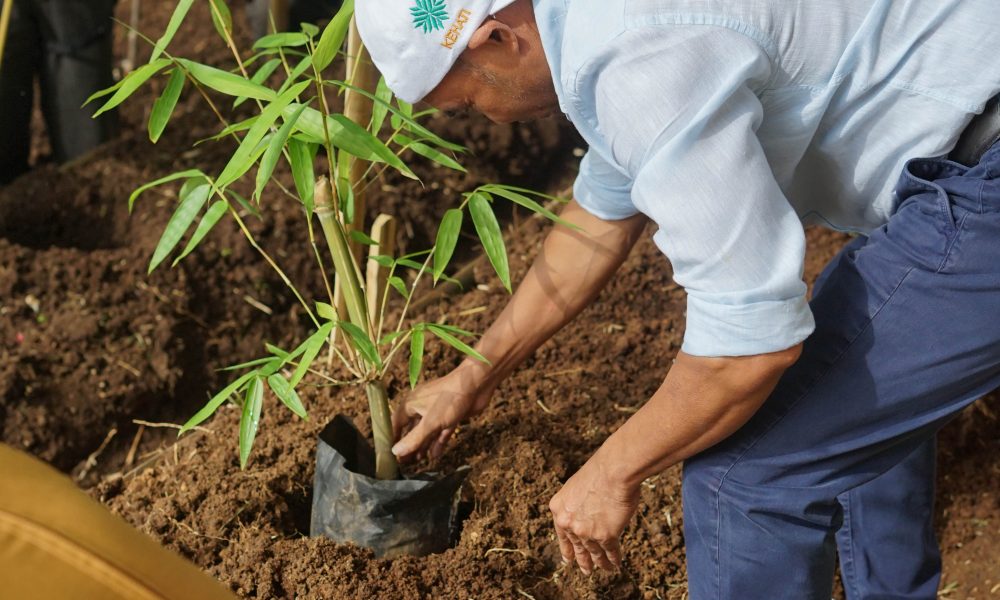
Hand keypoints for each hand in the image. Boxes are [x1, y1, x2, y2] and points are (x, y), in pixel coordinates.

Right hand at [391, 363, 495, 461]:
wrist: (476, 385)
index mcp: (411, 404)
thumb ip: (413, 439)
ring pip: (427, 431)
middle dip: (409, 445)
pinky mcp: (450, 416)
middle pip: (411, 429)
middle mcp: (421, 407)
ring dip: (423, 445)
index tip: (389, 454)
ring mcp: (437, 411)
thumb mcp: (430, 423)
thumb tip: (395, 452)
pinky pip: (441, 431)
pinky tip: (435, 455)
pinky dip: (438, 442)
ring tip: (418, 460)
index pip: (396, 424)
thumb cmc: (450, 399)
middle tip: (404, 462)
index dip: (393, 439)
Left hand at [549, 453, 639, 574]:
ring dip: (600, 562)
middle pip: (577, 547)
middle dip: (583, 560)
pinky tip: (616, 563)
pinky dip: (614, 558)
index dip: (567, 549)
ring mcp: (586, 533)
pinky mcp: (605, 537)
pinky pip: (610, 551)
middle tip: (586, 570)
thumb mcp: (576, 486)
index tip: (568, 559)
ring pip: (594, 552)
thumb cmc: (599, 472)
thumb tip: (585, 512)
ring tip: (604, 568)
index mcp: (559, 509)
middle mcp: (569, 524)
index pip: (562, 535)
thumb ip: (577, 503)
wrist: (613, 471)